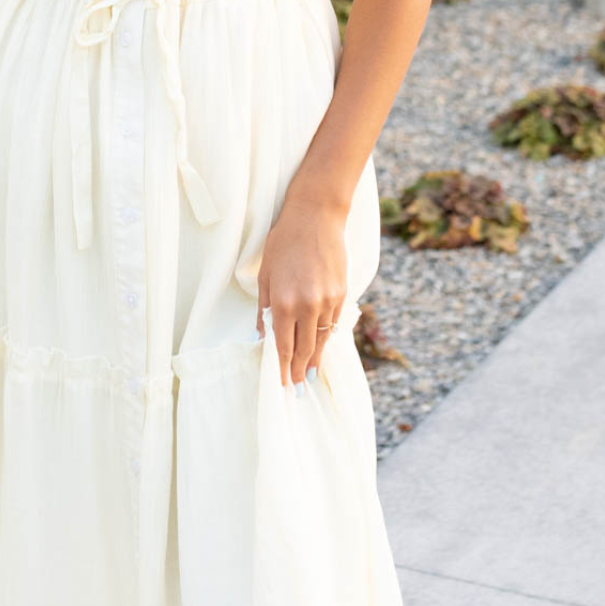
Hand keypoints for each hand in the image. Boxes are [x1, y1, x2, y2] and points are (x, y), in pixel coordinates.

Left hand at [256, 197, 348, 389]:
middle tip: (298, 387)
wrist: (316, 218)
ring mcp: (328, 301)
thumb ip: (264, 308)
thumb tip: (262, 335)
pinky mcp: (342, 294)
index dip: (283, 368)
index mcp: (284, 303)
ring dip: (315, 358)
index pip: (283, 345)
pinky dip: (327, 337)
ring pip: (322, 339)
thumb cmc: (284, 243)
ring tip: (311, 374)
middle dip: (300, 370)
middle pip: (304, 348)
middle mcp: (307, 306)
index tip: (283, 384)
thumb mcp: (265, 275)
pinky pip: (333, 324)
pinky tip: (322, 347)